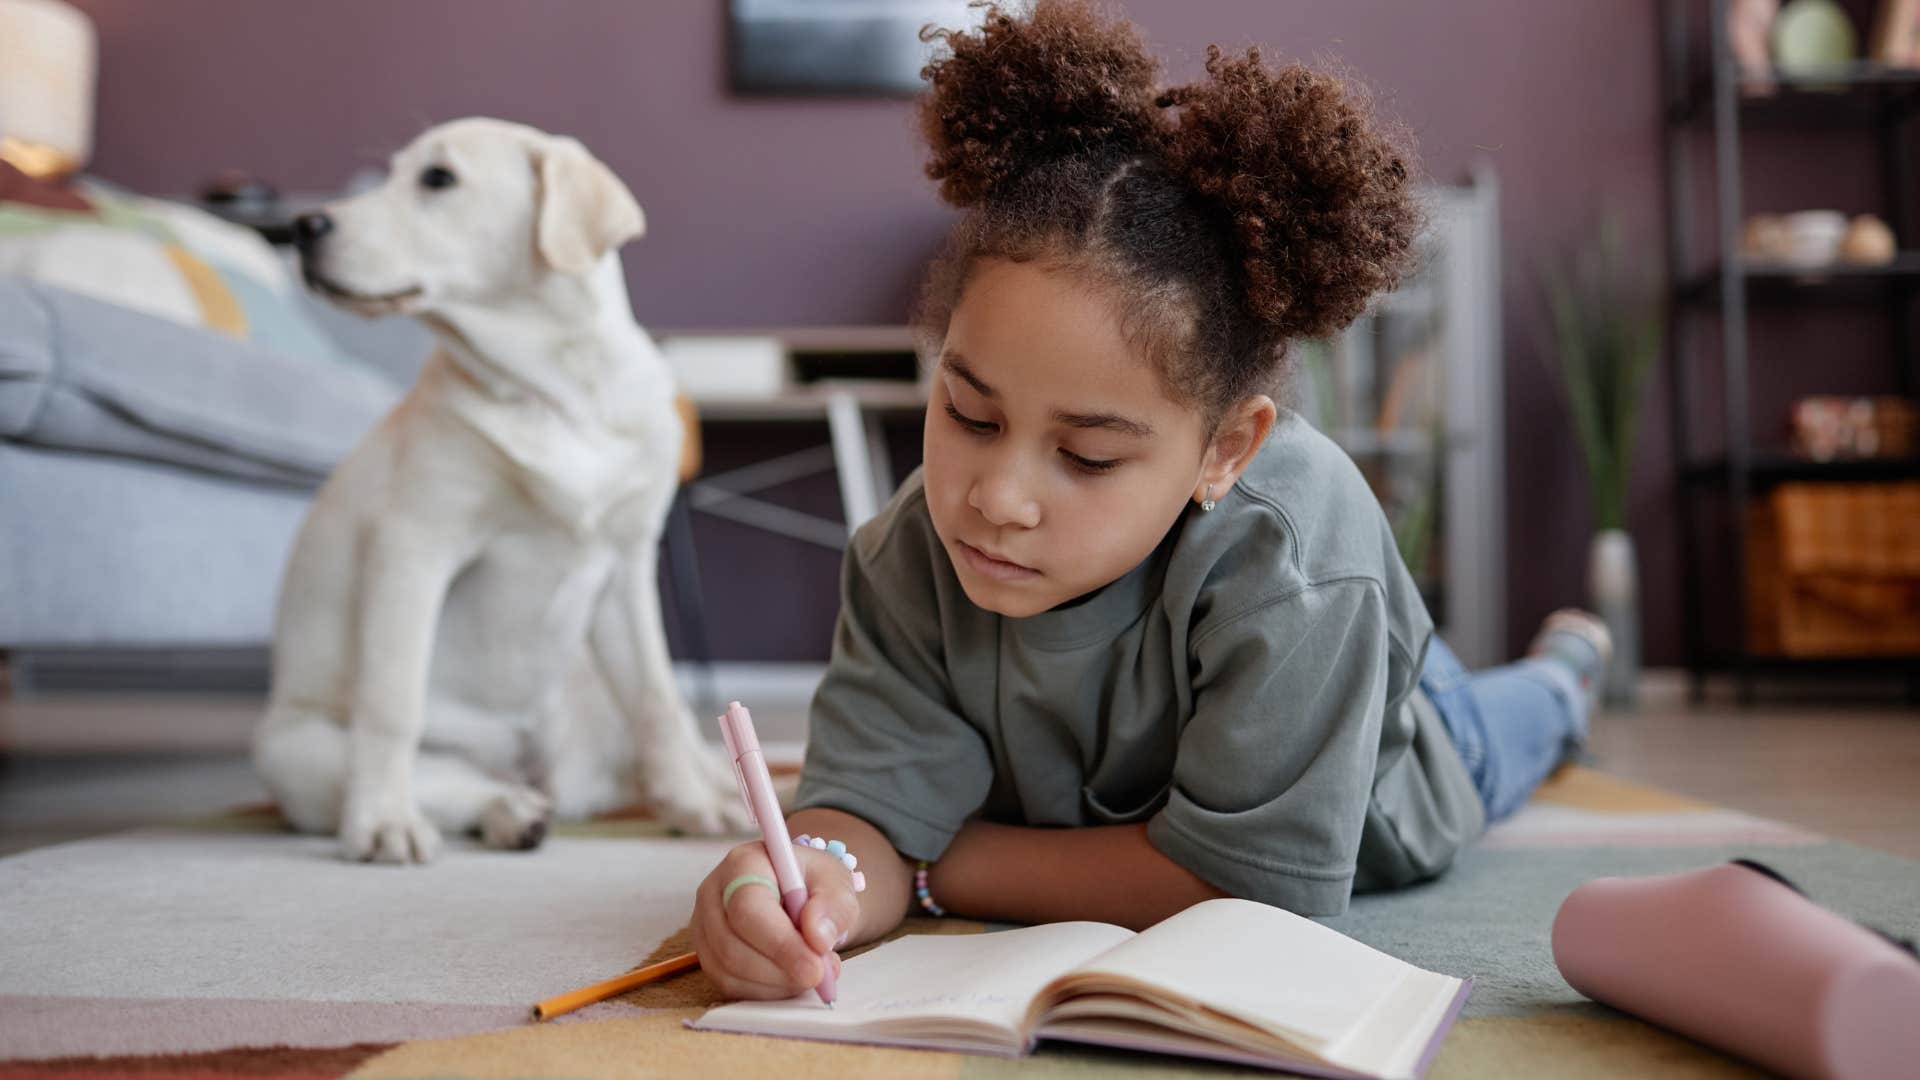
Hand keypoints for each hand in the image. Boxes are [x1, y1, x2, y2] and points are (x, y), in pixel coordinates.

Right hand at [690, 840, 861, 999]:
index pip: (748, 909)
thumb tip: (817, 938)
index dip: (781, 944)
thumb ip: (834, 905)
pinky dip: (767, 991)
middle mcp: (714, 893)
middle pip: (730, 945)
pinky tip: (792, 977)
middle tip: (820, 975)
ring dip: (776, 983)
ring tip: (811, 970)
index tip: (815, 967)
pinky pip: (730, 985)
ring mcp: (705, 926)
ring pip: (728, 971)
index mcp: (743, 863)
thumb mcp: (837, 881)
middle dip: (780, 970)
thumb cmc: (815, 882)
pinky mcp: (708, 954)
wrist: (802, 892)